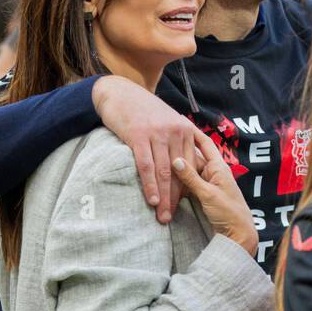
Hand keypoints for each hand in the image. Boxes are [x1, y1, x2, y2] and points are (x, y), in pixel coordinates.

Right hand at [92, 74, 201, 223]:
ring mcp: (158, 134)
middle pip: (180, 172)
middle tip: (171, 217)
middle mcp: (175, 132)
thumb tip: (184, 165)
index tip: (185, 207)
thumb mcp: (167, 121)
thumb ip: (177, 141)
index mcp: (185, 130)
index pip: (191, 166)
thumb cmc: (144, 111)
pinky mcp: (139, 136)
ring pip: (164, 172)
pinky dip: (150, 185)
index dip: (188, 188)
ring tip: (162, 216)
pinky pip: (146, 166)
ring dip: (164, 197)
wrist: (120, 92)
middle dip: (176, 197)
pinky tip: (151, 199)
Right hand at [172, 126, 258, 255]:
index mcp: (218, 167)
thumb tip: (175, 160)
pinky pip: (187, 184)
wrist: (237, 235)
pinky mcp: (201, 196)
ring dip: (176, 167)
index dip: (194, 132)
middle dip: (180, 149)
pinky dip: (178, 181)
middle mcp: (212, 173)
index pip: (205, 144)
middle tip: (162, 138)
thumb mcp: (209, 194)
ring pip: (188, 171)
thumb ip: (191, 177)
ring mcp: (206, 184)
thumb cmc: (228, 213)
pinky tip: (165, 176)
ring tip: (159, 155)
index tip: (181, 120)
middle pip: (193, 157)